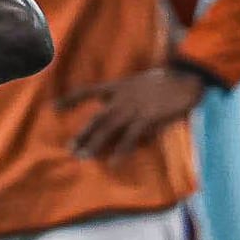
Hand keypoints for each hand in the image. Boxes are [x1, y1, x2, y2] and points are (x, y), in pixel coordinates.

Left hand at [66, 67, 204, 160]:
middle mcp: (122, 98)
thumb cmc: (166, 79)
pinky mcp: (147, 119)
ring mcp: (134, 109)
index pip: (89, 91)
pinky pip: (130, 138)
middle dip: (83, 134)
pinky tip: (113, 163)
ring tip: (83, 157)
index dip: (71, 100)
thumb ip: (123, 91)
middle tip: (70, 149)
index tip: (53, 108)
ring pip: (109, 129)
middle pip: (97, 118)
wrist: (186, 77)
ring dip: (95, 144)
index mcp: (119, 86)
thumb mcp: (139, 80)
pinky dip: (121, 151)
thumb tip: (109, 100)